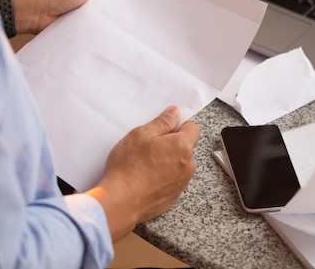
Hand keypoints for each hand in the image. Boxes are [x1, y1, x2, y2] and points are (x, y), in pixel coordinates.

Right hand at [86, 106, 199, 241]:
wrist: (121, 201)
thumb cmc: (129, 167)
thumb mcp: (141, 134)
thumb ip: (162, 122)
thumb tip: (174, 113)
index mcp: (183, 146)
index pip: (192, 128)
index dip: (178, 126)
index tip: (165, 128)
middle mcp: (188, 166)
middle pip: (185, 147)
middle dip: (171, 144)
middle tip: (149, 146)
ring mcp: (182, 183)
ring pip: (178, 165)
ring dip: (167, 161)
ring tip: (145, 164)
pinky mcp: (173, 197)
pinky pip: (172, 180)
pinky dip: (163, 177)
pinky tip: (146, 178)